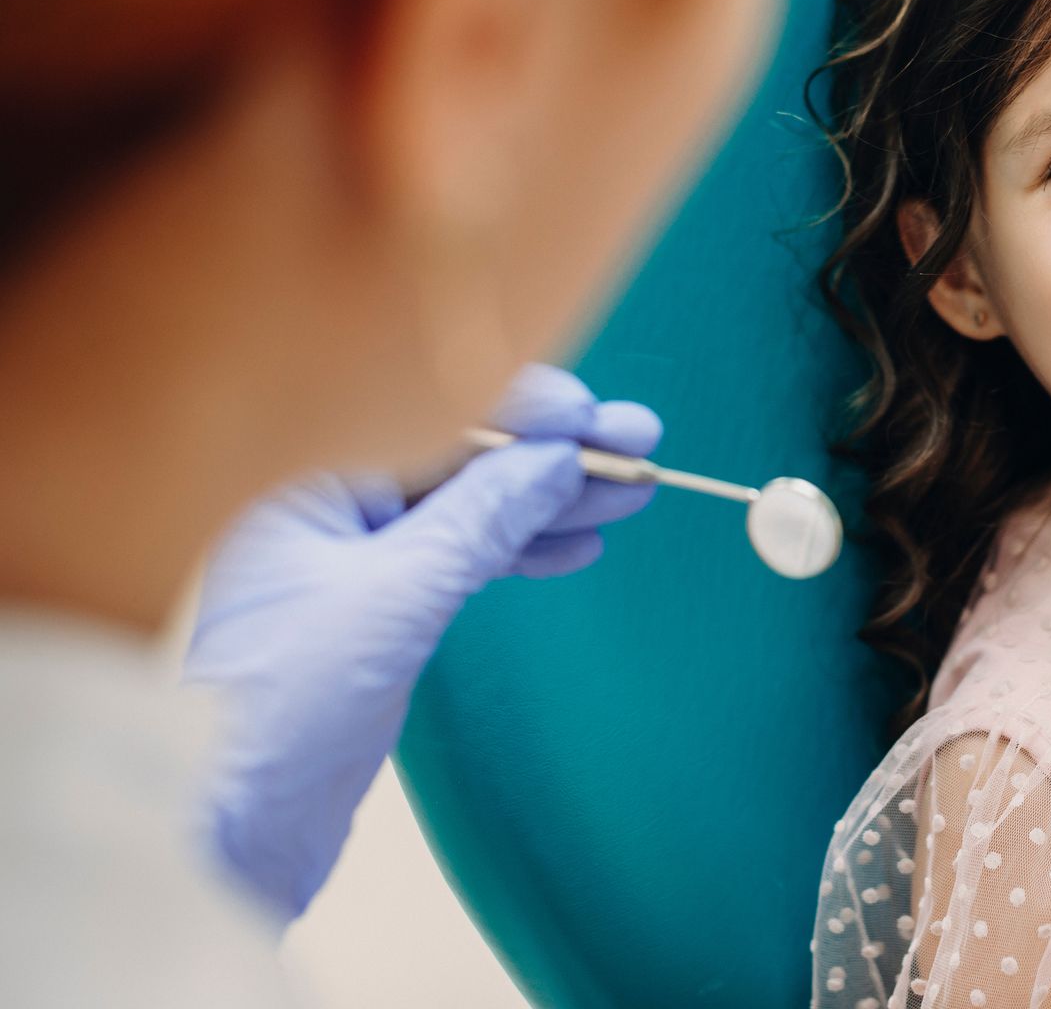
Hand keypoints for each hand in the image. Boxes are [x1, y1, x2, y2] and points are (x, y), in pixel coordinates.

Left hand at [184, 364, 660, 921]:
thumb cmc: (272, 709)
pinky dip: (520, 550)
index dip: (524, 410)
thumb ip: (480, 520)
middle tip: (639, 443)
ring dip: (551, 500)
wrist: (220, 830)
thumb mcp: (393, 600)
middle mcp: (322, 498)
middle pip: (460, 453)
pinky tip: (578, 543)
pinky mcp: (373, 606)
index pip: (430, 410)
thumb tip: (557, 459)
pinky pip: (460, 555)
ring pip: (470, 506)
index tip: (596, 420)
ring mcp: (349, 553)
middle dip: (553, 452)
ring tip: (630, 491)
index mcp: (302, 473)